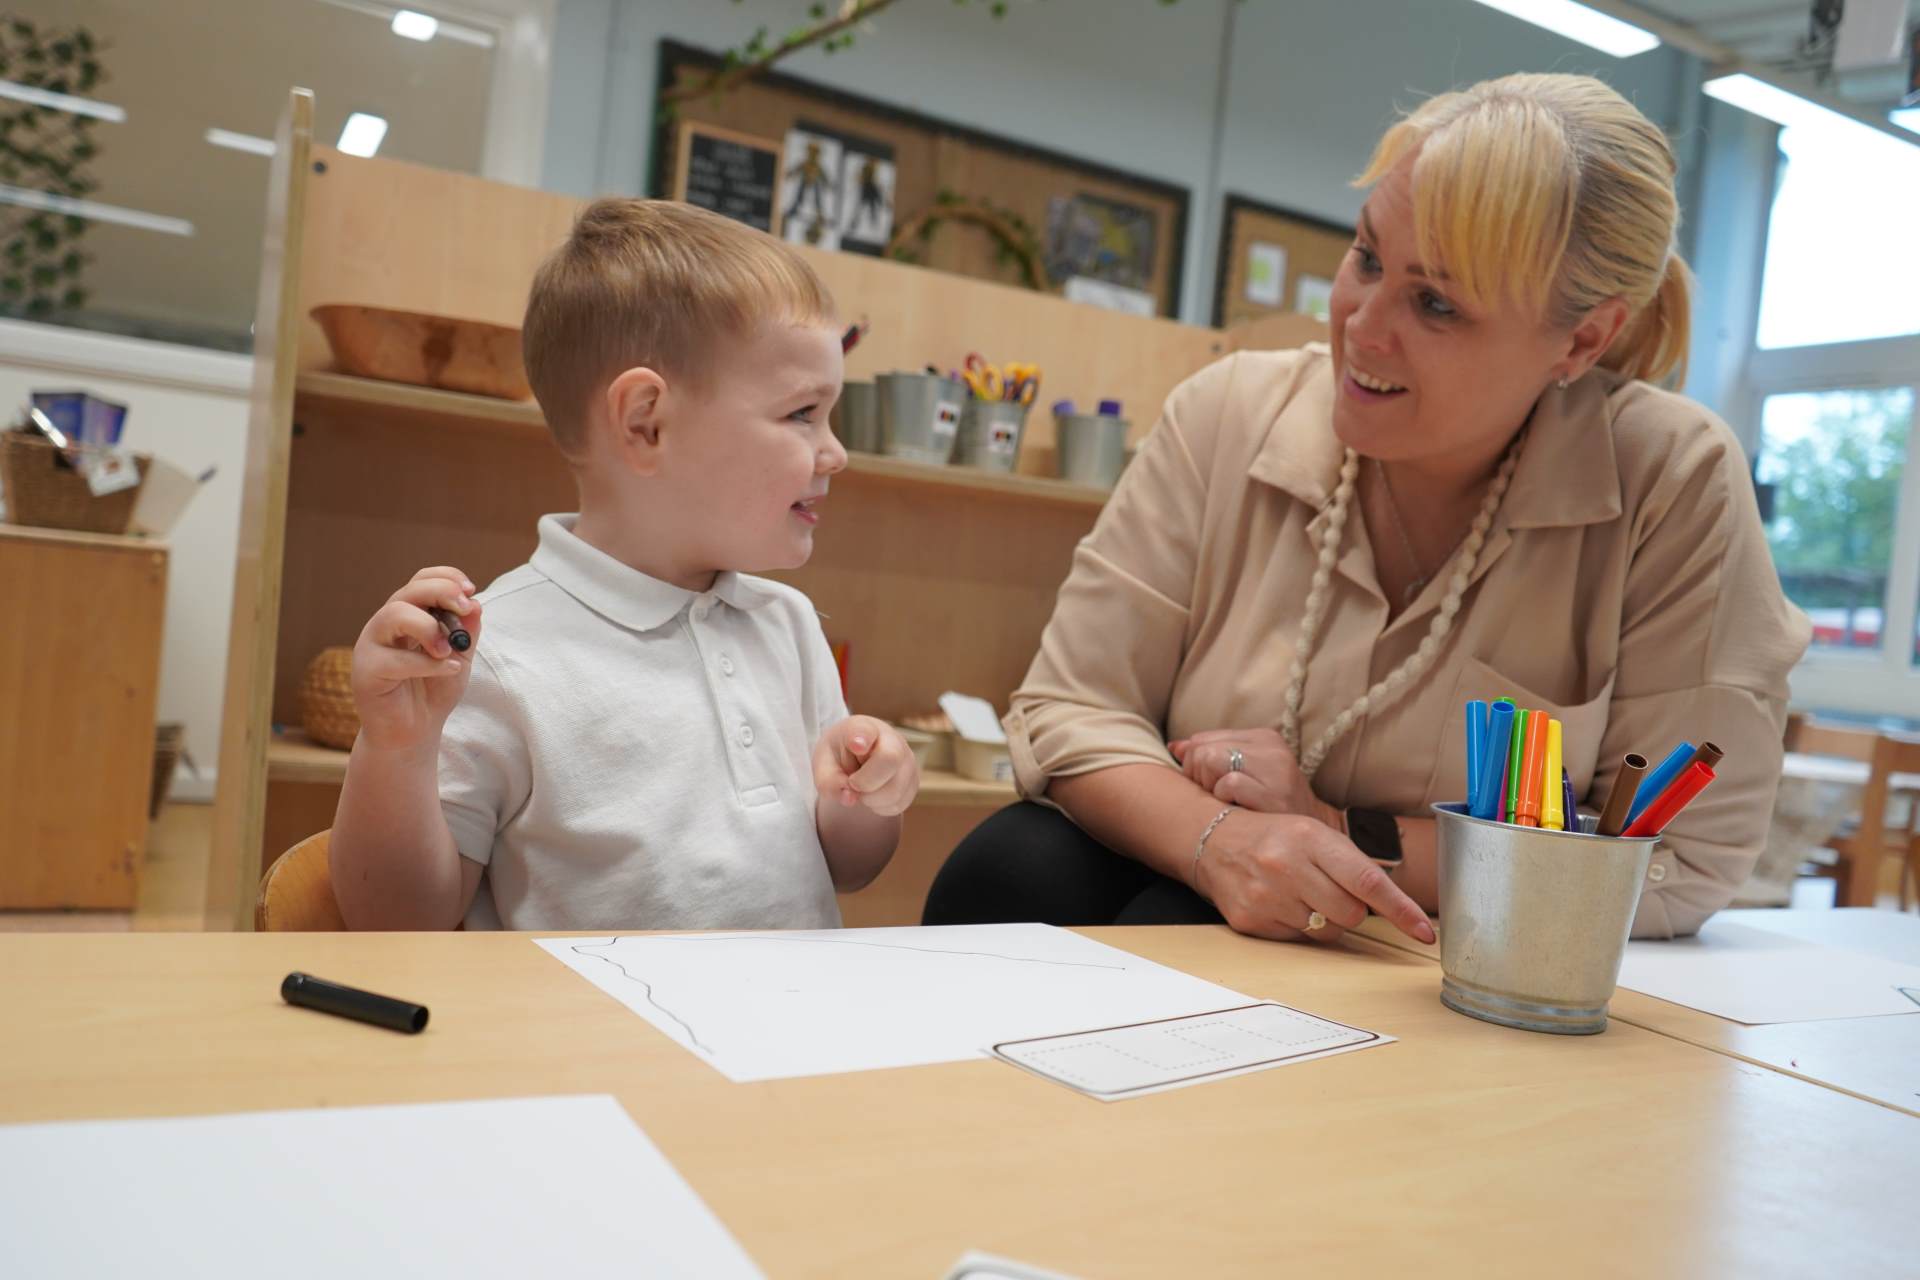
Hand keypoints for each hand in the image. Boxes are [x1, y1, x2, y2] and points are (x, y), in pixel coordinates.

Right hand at [350, 566, 481, 751]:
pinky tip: (449, 670)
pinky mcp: (366, 672)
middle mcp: (385, 625)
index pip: (420, 581)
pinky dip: (429, 664)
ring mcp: (371, 646)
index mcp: (406, 615)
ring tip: (450, 650)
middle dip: (441, 592)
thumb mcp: (459, 657)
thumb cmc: (433, 691)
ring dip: (430, 627)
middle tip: (465, 606)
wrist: (414, 732)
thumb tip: (475, 604)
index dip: (446, 578)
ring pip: (394, 615)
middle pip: (407, 592)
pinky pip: (396, 659)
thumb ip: (466, 632)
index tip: (471, 590)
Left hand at [812, 715, 919, 816]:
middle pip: (890, 760)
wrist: (857, 757)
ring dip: (870, 799)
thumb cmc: (839, 756)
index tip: (856, 744)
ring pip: (895, 790)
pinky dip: (880, 807)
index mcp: (863, 727)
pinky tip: (873, 795)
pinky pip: (898, 804)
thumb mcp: (823, 764)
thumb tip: (850, 799)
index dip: (862, 737)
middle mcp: (892, 739)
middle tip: (852, 783)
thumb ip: (829, 781)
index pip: (865, 730)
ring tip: (861, 789)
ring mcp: (908, 760)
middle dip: (865, 783)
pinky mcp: (913, 782)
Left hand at [1170, 727, 1341, 828]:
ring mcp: (1276, 769)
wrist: (1306, 841)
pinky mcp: (1275, 792)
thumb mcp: (1240, 776)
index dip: (1195, 767)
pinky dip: (1225, 801)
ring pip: (1209, 760)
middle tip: (1220, 799)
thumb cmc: (1266, 810)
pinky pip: (1227, 784)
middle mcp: (1271, 748)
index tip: (1214, 788)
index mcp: (1263, 738)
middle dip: (1198, 778)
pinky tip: (1239, 811)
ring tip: (1230, 804)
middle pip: (1201, 749)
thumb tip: (1174, 747)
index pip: (1200, 739)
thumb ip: (1207, 757)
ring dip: (1210, 789)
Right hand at [1192, 809, 1434, 946]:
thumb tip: (1395, 909)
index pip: (1368, 880)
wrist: (1215, 841)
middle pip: (1351, 914)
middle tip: (1328, 889)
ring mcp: (1266, 895)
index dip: (1401, 910)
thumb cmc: (1277, 838)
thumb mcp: (1315, 835)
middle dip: (1350, 909)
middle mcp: (1287, 865)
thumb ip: (1352, 867)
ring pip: (1326, 932)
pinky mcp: (1250, 920)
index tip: (1424, 932)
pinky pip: (1297, 940)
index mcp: (1311, 838)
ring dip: (1324, 919)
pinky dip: (1297, 927)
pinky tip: (1279, 903)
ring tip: (1300, 893)